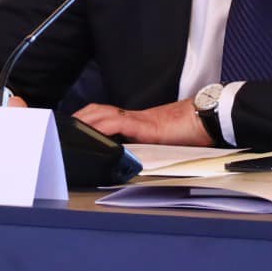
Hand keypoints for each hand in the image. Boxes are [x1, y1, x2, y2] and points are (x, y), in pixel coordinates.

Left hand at [73, 99, 208, 145]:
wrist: (207, 119)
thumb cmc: (189, 131)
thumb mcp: (161, 141)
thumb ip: (145, 146)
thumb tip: (132, 159)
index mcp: (136, 122)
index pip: (105, 115)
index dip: (87, 118)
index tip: (72, 127)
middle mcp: (134, 118)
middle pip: (98, 111)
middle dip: (79, 118)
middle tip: (63, 127)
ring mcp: (139, 120)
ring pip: (104, 114)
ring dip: (86, 120)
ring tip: (72, 128)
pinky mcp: (147, 127)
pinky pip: (120, 124)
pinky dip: (104, 126)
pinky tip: (93, 132)